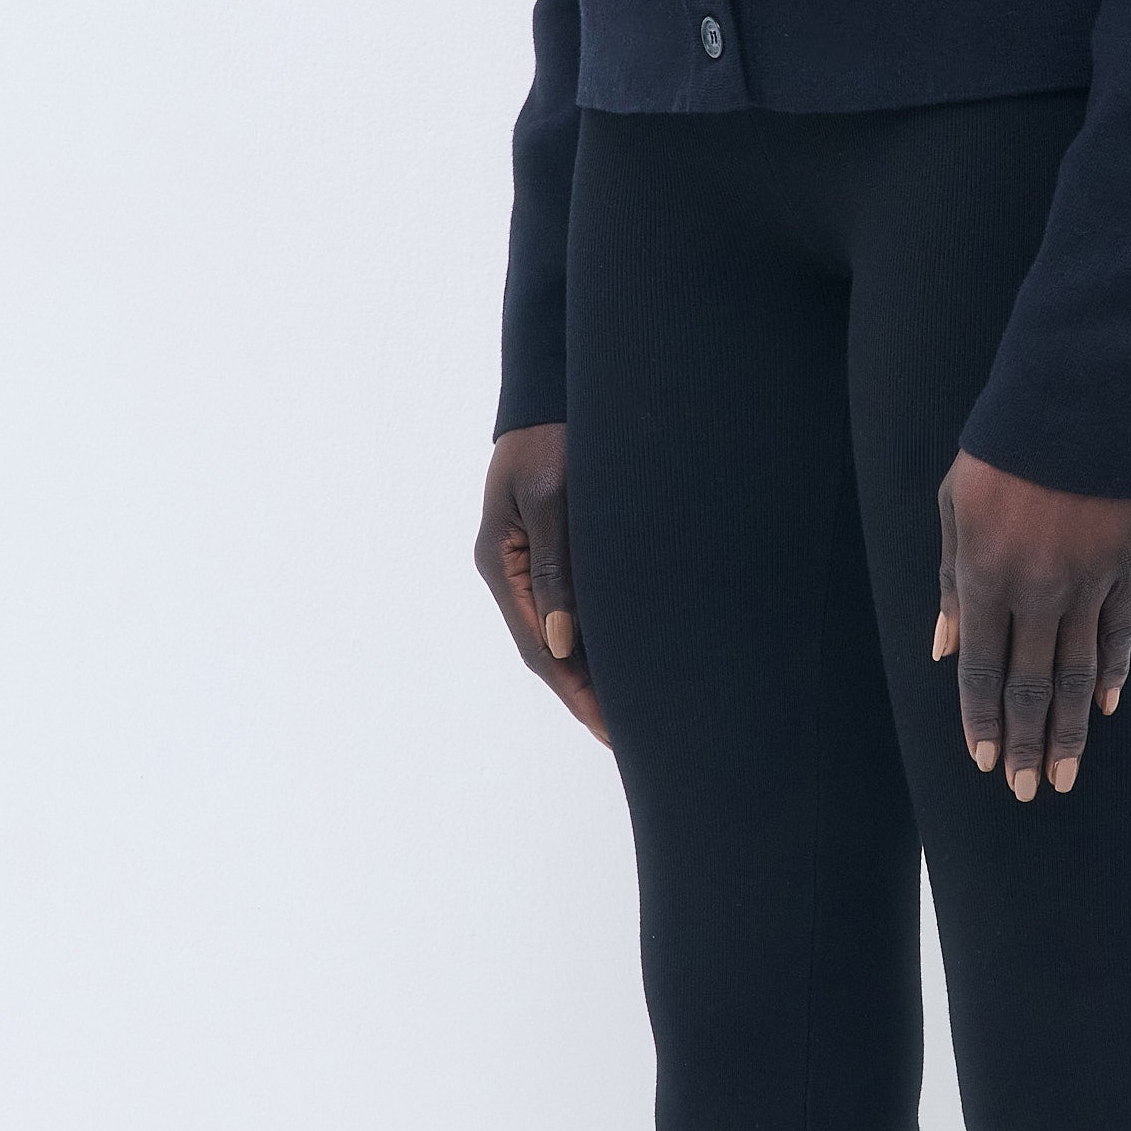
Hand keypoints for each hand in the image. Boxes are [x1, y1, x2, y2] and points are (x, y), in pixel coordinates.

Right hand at [476, 422, 608, 744]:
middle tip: (626, 737)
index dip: (574, 691)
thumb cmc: (552, 438)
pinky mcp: (552, 549)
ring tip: (630, 712)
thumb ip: (556, 569)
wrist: (551, 393)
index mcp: (500, 564)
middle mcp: (510, 571)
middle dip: (585, 694)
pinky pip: (571, 607)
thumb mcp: (551, 500)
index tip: (608, 727)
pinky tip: (624, 658)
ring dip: (589, 671)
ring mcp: (528, 563)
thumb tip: (559, 642)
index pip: (538, 647)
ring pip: (559, 633)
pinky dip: (594, 638)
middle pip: (546, 651)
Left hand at [932, 451, 1130, 802]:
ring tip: (1064, 775)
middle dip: (1025, 744)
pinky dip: (1111, 675)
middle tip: (1026, 791)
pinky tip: (1105, 709)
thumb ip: (950, 583)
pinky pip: (1118, 635)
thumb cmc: (998, 455)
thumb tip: (944, 649)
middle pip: (1029, 686)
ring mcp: (1087, 583)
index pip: (981, 671)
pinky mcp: (1126, 568)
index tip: (983, 762)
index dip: (981, 722)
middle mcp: (1037, 590)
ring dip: (1069, 730)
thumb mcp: (952, 510)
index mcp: (985, 577)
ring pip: (1078, 674)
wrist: (1071, 404)